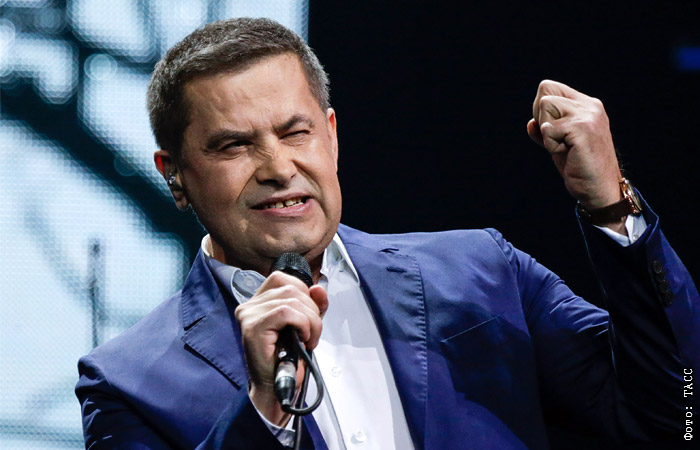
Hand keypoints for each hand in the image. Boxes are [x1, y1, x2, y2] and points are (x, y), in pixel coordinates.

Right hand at [234, 271, 327, 424]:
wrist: (276, 388)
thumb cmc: (286, 360)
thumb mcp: (306, 326)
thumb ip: (314, 305)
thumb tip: (319, 288)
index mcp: (259, 302)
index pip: (282, 278)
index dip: (303, 292)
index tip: (309, 314)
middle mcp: (249, 305)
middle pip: (291, 288)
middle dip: (312, 311)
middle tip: (311, 334)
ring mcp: (249, 315)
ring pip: (292, 300)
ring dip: (310, 321)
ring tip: (308, 340)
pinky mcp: (253, 327)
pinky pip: (286, 312)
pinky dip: (302, 324)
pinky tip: (302, 339)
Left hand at [527, 80, 622, 212]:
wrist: (599, 189)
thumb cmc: (579, 168)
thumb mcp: (559, 144)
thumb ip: (545, 131)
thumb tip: (531, 123)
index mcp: (586, 105)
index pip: (549, 87)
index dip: (540, 109)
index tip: (552, 131)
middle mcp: (590, 106)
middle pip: (544, 91)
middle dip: (541, 117)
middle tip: (558, 140)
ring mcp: (588, 115)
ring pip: (544, 105)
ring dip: (547, 132)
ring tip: (565, 147)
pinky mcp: (583, 128)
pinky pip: (548, 128)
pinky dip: (551, 144)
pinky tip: (568, 153)